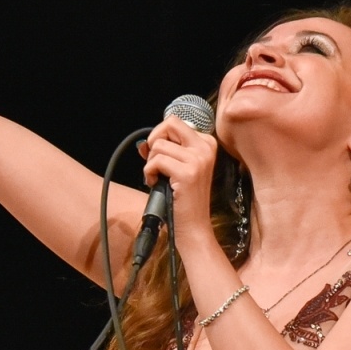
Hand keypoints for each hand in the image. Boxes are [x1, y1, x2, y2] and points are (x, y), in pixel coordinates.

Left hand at [139, 114, 218, 255]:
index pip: (175, 123)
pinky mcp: (188, 172)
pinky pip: (156, 161)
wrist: (193, 226)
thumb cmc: (183, 199)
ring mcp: (198, 159)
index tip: (156, 155)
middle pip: (169, 124)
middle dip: (154, 141)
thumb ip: (164, 151)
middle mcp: (206, 147)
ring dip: (150, 163)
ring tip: (157, 179)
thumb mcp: (176, 168)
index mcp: (207, 143)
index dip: (159, 137)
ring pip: (158, 145)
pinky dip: (148, 173)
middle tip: (154, 163)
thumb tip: (143, 143)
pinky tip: (154, 184)